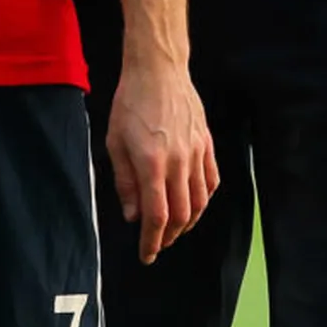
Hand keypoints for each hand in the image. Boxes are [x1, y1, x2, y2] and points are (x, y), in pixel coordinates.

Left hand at [104, 56, 218, 264]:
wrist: (158, 70)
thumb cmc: (131, 103)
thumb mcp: (115, 142)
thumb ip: (125, 182)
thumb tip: (133, 215)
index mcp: (151, 164)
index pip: (157, 216)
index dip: (152, 242)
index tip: (146, 255)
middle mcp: (178, 162)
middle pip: (181, 214)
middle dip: (169, 236)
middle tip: (158, 243)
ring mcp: (196, 153)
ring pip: (200, 201)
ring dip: (188, 222)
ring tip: (176, 229)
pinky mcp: (206, 143)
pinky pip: (212, 180)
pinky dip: (205, 199)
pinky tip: (194, 203)